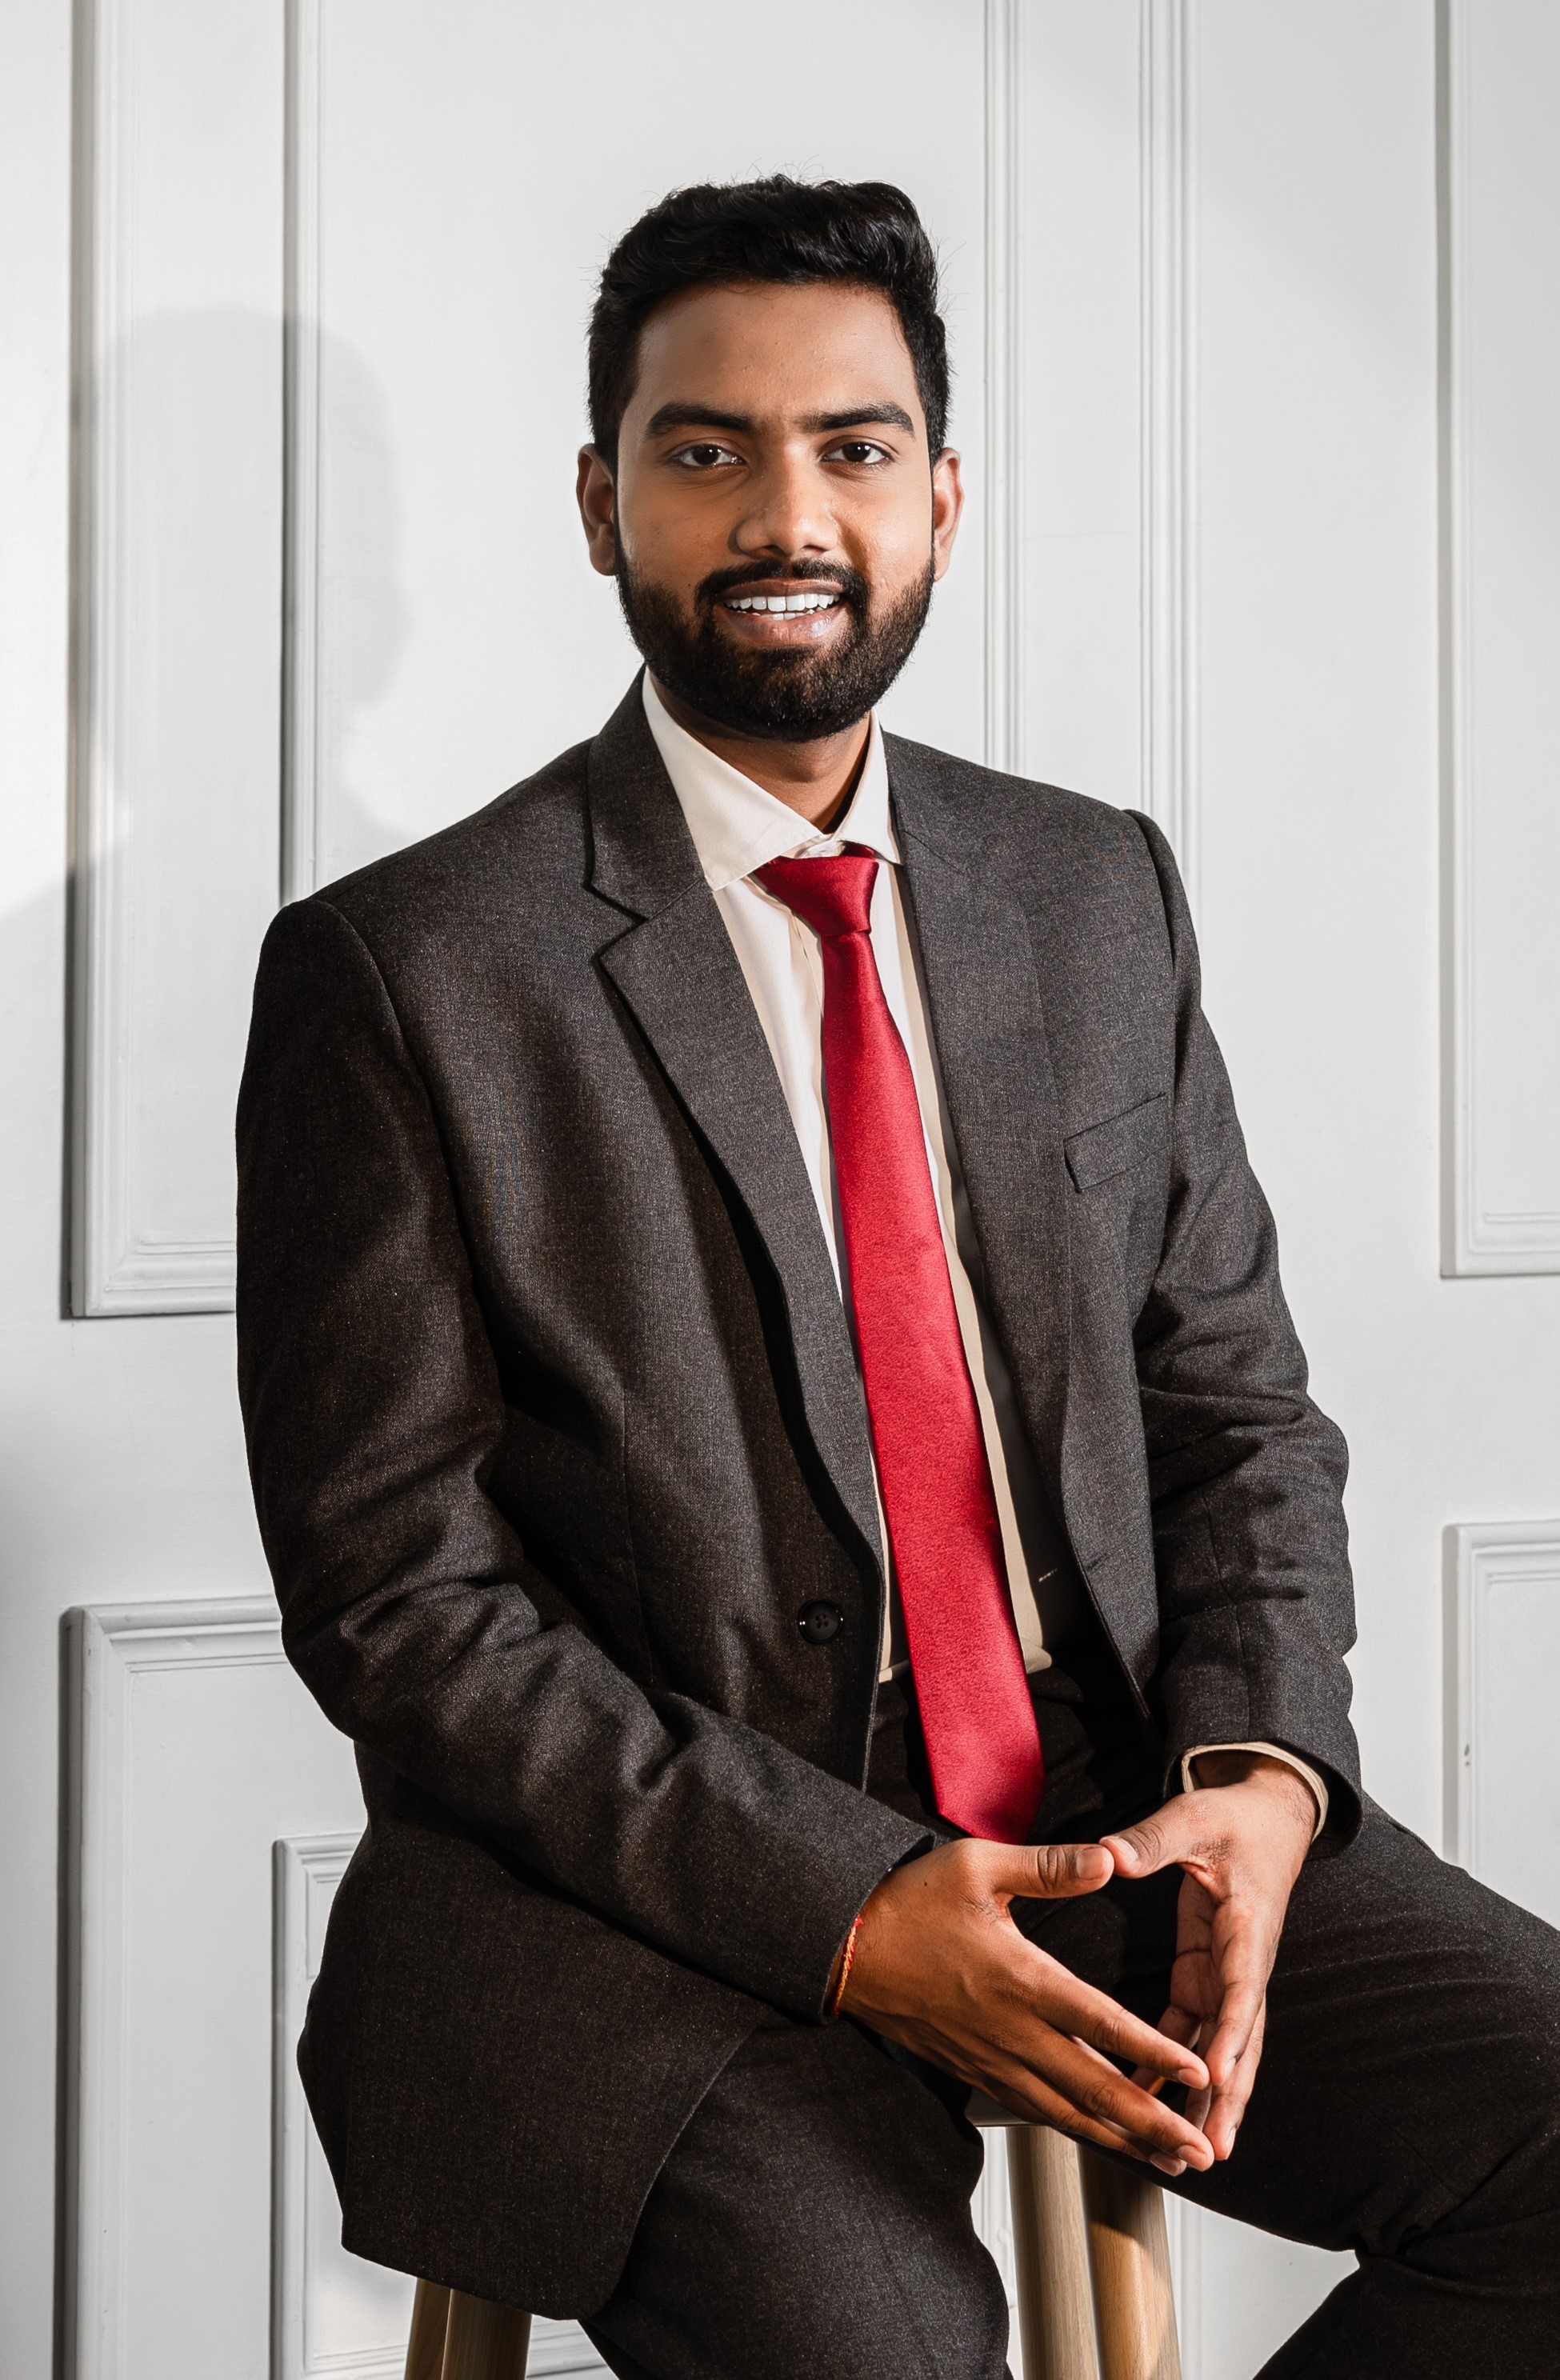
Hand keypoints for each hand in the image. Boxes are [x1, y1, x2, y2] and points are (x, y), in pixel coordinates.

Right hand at [838, 1837, 1214, 2174]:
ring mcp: (991, 2058)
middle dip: (1154, 2124)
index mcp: (1021, 1978)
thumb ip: (1050, 1867)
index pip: (1102, 2023)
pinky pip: (1033, 2110)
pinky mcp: (973, 2071)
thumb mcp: (979, 1864)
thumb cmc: (910, 1900)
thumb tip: (1109, 1858)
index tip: (1199, 2071)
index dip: (1154, 2052)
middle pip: (1094, 2089)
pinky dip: (1074, 2128)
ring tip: (1167, 2160)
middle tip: (1201, 2150)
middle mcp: (1011, 2030)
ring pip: (1067, 2112)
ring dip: (1121, 2140)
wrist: (845, 1948)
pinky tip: (1099, 2136)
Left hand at [1102, 1753, 1315, 2161]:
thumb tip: (1110, 1855)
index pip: (1241, 1989)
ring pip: (1218, 2050)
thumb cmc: (1233, 1818)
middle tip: (1211, 2147)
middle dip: (1228, 2097)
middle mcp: (1243, 1964)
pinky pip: (1191, 2033)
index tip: (1217, 2075)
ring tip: (1182, 2150)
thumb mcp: (1194, 1816)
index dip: (1231, 2036)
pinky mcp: (1205, 1978)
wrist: (1265, 1819)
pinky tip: (1145, 2101)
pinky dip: (1173, 2069)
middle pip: (1240, 2042)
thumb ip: (1155, 1838)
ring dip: (1204, 2099)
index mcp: (1247, 1928)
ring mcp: (1224, 1976)